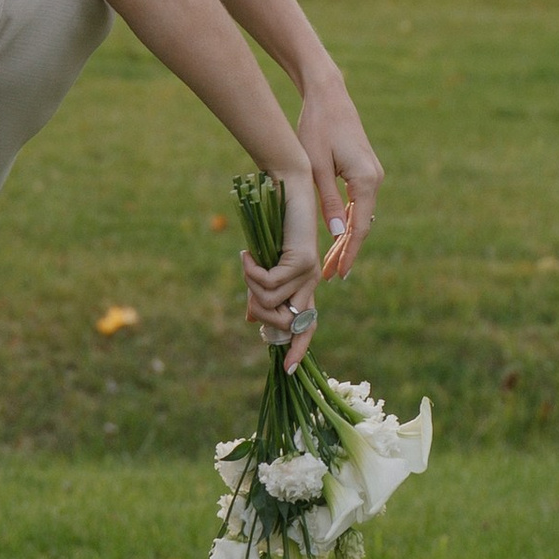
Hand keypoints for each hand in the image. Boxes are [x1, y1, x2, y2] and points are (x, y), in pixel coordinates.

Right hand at [240, 166, 324, 370]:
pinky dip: (251, 272)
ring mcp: (308, 273)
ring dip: (251, 286)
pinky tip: (247, 255)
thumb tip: (252, 318)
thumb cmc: (272, 225)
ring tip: (248, 263)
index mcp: (305, 287)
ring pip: (271, 303)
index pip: (307, 327)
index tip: (286, 369)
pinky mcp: (301, 260)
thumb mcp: (264, 264)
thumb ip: (261, 290)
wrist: (287, 189)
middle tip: (248, 288)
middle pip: (285, 323)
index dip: (298, 349)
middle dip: (260, 313)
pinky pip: (269, 283)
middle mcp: (311, 283)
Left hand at [295, 71, 382, 286]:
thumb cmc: (316, 127)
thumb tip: (339, 235)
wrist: (328, 95)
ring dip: (346, 238)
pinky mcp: (364, 169)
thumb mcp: (316, 167)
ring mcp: (372, 174)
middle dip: (347, 251)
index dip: (349, 253)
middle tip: (331, 276)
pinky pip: (357, 202)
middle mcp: (375, 178)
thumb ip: (328, 201)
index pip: (360, 227)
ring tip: (330, 262)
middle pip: (362, 224)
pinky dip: (347, 220)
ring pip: (360, 215)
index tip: (339, 274)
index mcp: (366, 180)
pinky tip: (336, 235)